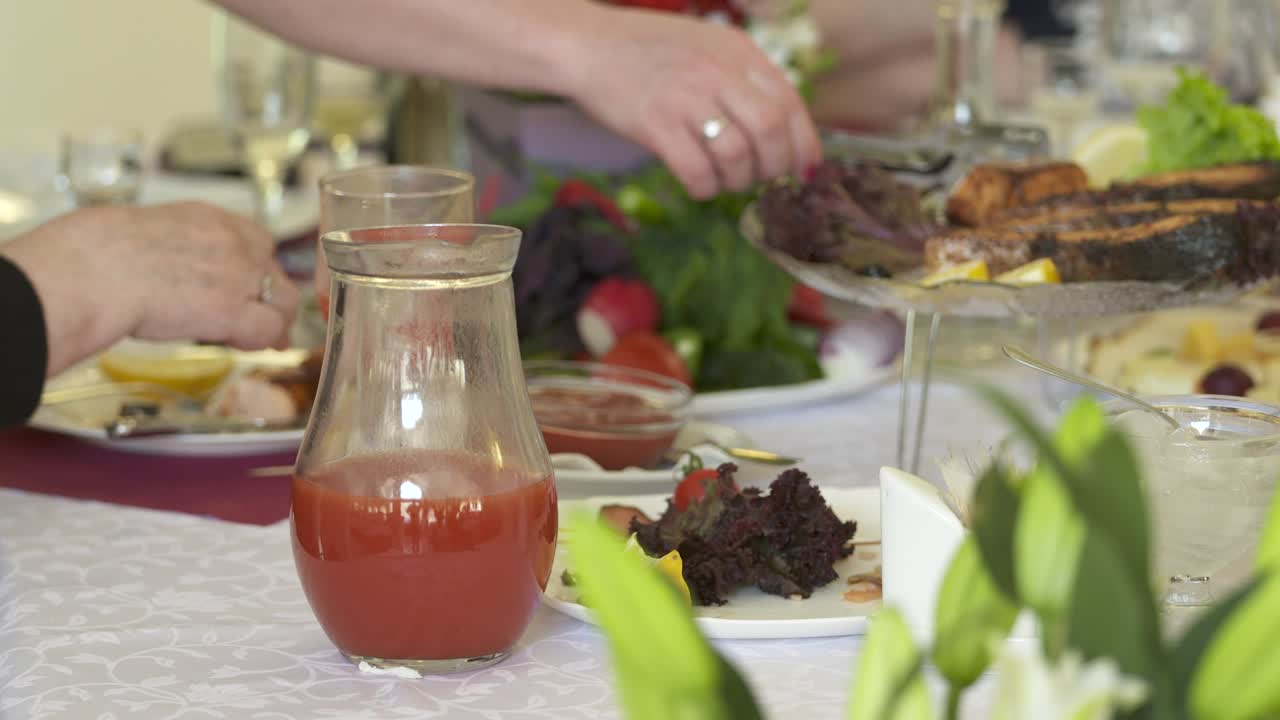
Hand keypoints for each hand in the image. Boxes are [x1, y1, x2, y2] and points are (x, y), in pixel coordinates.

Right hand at [4, 202, 298, 375]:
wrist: (91, 269)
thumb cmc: (95, 253)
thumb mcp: (145, 231)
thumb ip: (173, 247)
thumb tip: (165, 267)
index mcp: (209, 217)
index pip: (256, 240)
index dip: (255, 268)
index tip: (246, 286)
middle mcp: (233, 241)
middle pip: (274, 270)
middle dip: (268, 295)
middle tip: (257, 317)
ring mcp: (239, 274)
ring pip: (283, 300)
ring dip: (274, 320)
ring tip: (257, 337)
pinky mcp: (233, 310)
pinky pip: (269, 329)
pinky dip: (261, 340)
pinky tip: (241, 345)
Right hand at [565, 6, 821, 197]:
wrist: (588, 44)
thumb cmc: (649, 52)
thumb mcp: (708, 48)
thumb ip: (743, 79)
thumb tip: (780, 134)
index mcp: (738, 52)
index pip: (790, 103)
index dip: (804, 145)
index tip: (803, 171)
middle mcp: (717, 70)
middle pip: (770, 130)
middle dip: (773, 167)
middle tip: (759, 179)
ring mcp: (686, 95)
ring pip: (736, 154)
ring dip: (737, 180)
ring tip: (725, 181)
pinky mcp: (655, 122)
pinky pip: (696, 169)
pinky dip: (705, 188)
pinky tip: (699, 186)